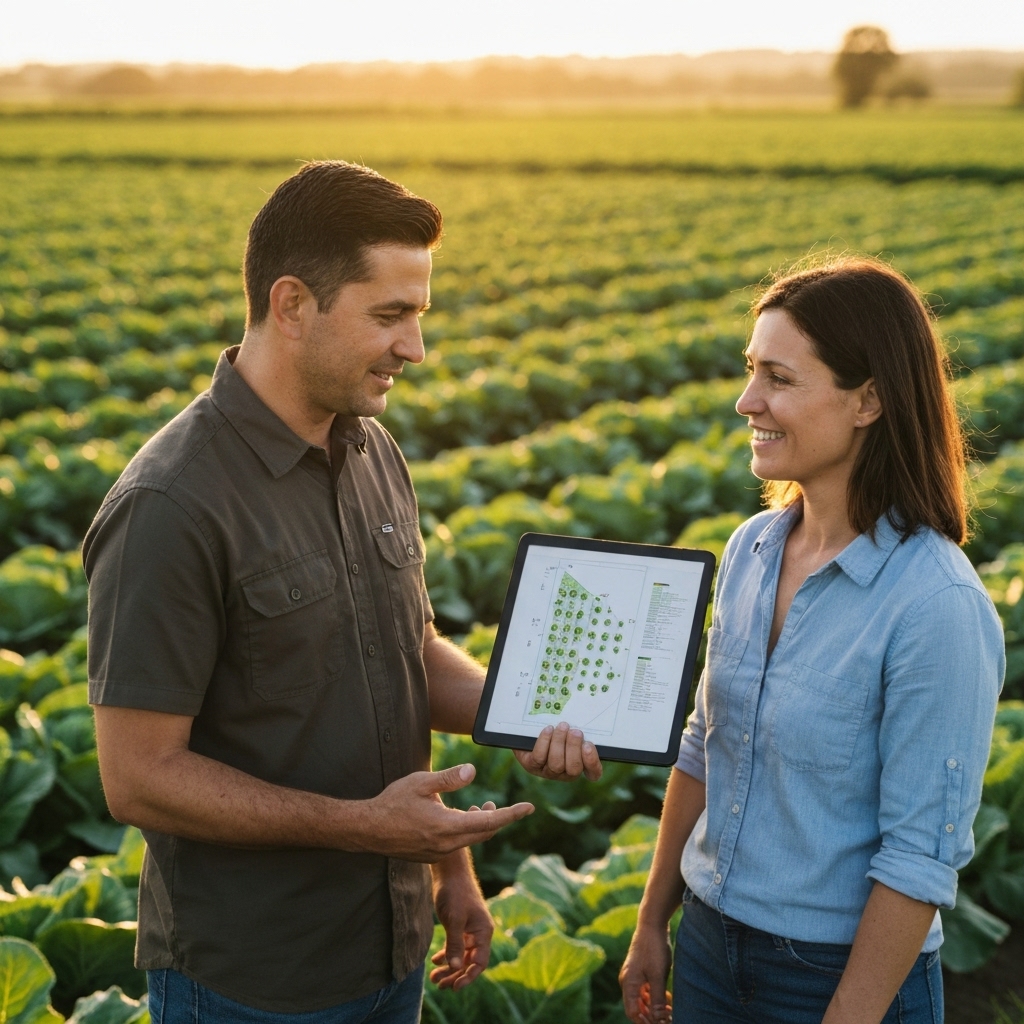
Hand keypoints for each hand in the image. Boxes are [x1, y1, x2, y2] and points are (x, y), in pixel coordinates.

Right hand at [353, 764, 532, 860]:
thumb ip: (449, 778)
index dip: (511, 814)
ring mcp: (438, 853)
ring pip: (471, 840)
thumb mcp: (420, 782)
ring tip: (482, 806)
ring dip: (482, 825)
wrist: (367, 830)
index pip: (489, 821)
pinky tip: (461, 816)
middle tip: (512, 807)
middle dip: (500, 819)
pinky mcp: (431, 856)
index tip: (529, 808)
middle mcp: (446, 844)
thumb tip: (473, 771)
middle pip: (485, 833)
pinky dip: (466, 831)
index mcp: (447, 826)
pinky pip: (458, 844)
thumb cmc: (392, 802)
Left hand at [430, 851, 492, 990]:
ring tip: (433, 978)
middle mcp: (479, 933)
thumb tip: (455, 968)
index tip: (454, 987)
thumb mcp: (454, 919)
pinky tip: (435, 961)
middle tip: (439, 986)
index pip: (479, 962)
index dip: (468, 976)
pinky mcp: (459, 925)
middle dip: (455, 975)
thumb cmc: (455, 893)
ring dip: (449, 968)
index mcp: (483, 932)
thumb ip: (455, 944)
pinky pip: (455, 946)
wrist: (449, 872)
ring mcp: (469, 929)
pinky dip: (446, 955)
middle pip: (469, 962)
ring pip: (461, 955)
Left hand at [513, 721, 602, 780]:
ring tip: (562, 727)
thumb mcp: (572, 728)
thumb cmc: (558, 727)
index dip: (593, 763)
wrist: (529, 731)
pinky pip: (540, 757)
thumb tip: (598, 715)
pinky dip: (545, 742)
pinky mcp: (533, 766)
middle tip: (575, 731)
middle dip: (574, 748)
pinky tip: (548, 729)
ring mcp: (548, 771)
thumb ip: (581, 728)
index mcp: (580, 765)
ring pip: (557, 763)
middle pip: (574, 768)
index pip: (593, 773)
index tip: (589, 745)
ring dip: (560, 742)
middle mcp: (565, 772)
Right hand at [619, 922, 672, 1023]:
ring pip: (642, 1000)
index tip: (661, 1022)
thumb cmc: (654, 948)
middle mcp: (628, 981)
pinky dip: (654, 997)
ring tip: (670, 1010)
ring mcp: (633, 976)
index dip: (646, 1022)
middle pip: (637, 1008)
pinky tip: (667, 998)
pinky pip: (645, 990)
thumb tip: (657, 1019)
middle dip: (651, 1016)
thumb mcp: (657, 975)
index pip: (633, 1013)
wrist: (652, 924)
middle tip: (669, 1018)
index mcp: (628, 984)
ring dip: (654, 1008)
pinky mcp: (640, 971)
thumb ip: (656, 998)